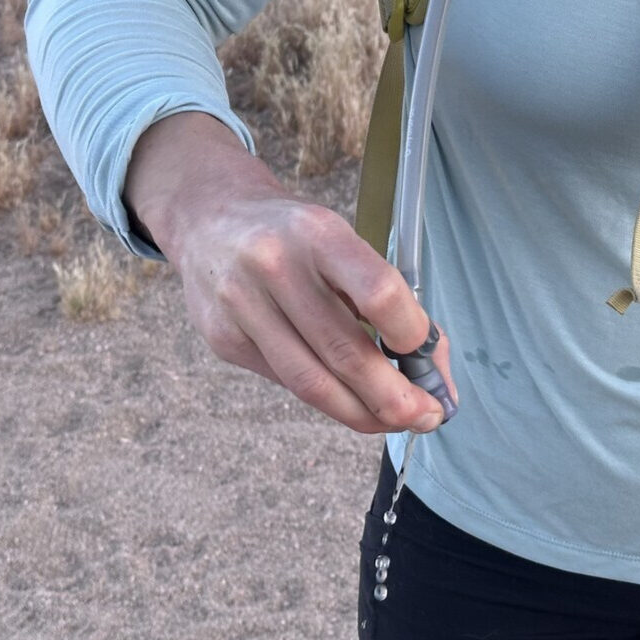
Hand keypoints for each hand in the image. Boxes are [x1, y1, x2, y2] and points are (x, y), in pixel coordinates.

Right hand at [125, 111, 456, 433]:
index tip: (428, 357)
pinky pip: (287, 382)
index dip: (410, 334)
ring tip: (396, 420)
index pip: (378, 293)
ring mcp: (242, 306)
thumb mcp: (342, 241)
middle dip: (395, 397)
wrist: (209, 219)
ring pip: (312, 383)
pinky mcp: (223, 339)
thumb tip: (430, 365)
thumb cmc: (295, 237)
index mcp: (319, 234)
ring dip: (363, 413)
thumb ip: (385, 297)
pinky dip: (327, 399)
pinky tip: (351, 400)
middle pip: (345, 352)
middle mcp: (275, 266)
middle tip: (427, 416)